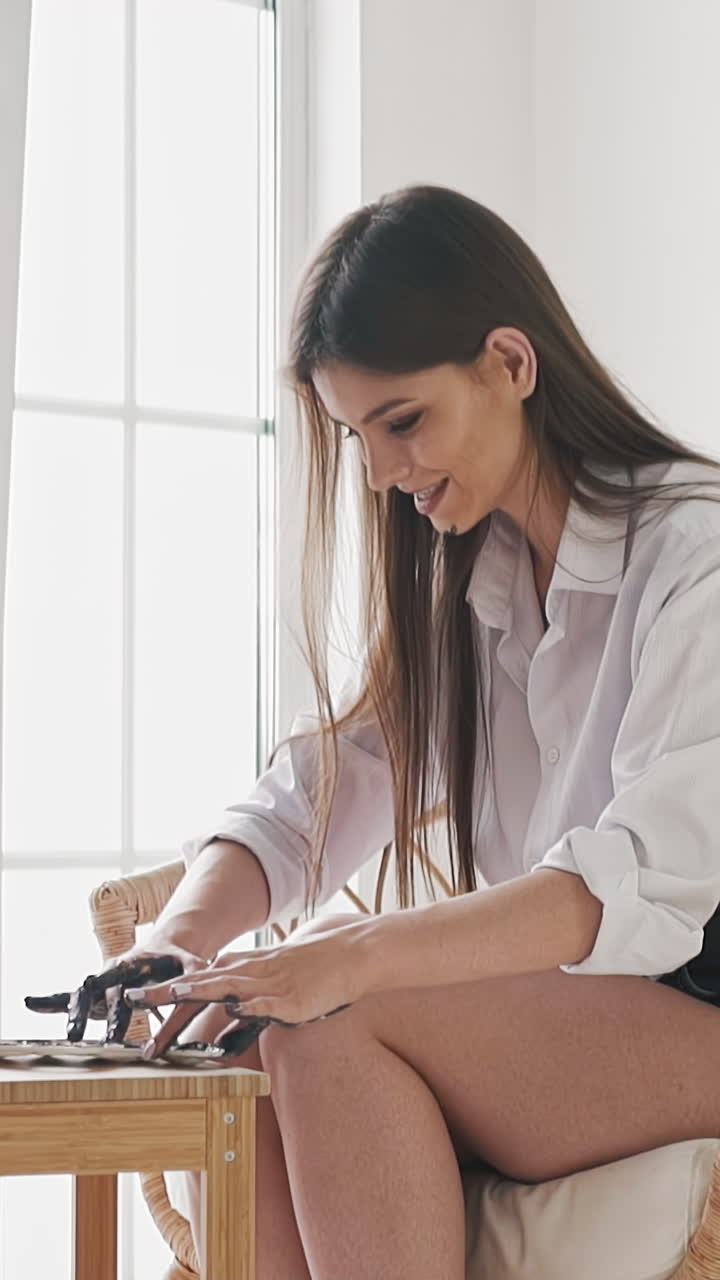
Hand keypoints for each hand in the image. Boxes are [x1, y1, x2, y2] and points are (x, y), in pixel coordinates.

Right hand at [24, 941, 208, 1043]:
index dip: (118, 1002)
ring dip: (69, 1012)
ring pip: (80, 995)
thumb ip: (194, 972)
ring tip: (67, 1034)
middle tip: (83, 1037)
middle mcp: (112, 972)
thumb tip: (203, 981)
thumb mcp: (190, 962)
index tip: (118, 1021)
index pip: (120, 980)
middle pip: (94, 990)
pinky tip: (31, 1001)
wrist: (164, 949)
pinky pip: (70, 996)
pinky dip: (50, 999)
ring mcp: (102, 982)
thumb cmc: (177, 960)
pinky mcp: (97, 994)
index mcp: (133, 962)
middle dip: (87, 1013)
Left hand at [129, 924, 364, 1056]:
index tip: (133, 1003)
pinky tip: (232, 1010)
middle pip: (198, 984)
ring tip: (170, 997)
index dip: (162, 994)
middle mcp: (247, 973)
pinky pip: (265, 1003)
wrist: (346, 952)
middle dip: (164, 997)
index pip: (193, 981)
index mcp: (239, 968)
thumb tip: (224, 1014)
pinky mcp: (290, 998)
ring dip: (196, 992)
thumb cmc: (308, 968)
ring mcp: (268, 984)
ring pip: (225, 987)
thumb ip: (245, 994)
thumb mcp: (269, 977)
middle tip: (133, 1002)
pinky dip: (247, 1007)